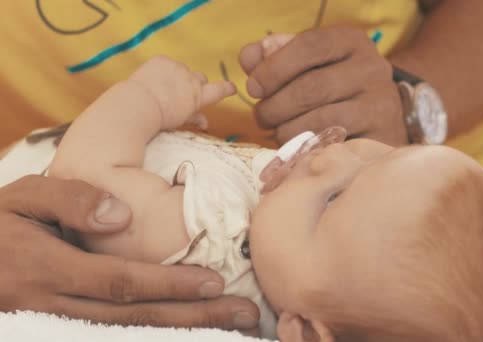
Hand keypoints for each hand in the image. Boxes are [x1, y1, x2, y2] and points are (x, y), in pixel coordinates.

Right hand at [0, 176, 259, 331]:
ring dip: (182, 334)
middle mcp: (54, 305)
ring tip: (231, 330)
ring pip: (127, 337)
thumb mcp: (22, 198)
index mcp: (48, 268)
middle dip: (194, 317)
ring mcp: (53, 327)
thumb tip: (122, 214)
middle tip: (244, 314)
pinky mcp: (56, 334)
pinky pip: (111, 340)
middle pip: (134, 318)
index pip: (121, 281)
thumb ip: (69, 200)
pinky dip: (154, 339)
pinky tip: (187, 334)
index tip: (215, 282)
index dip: (170, 284)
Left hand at [129, 56, 235, 129]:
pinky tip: (153, 78)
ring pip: (183, 69)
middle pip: (200, 78)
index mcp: (198, 96)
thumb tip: (205, 123)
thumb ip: (194, 118)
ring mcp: (177, 68)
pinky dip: (162, 69)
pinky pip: (166, 62)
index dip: (227, 89)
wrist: (139, 104)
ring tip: (163, 87)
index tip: (232, 88)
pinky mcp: (162, 60)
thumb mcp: (180, 120)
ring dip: (178, 76)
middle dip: (195, 84)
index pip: (218, 91)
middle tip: (182, 93)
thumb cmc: (161, 118)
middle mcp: (191, 79)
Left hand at [240, 26, 407, 145]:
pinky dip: (308, 150)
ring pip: (321, 121)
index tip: (253, 88)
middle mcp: (372, 69)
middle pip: (311, 87)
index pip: (310, 46)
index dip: (274, 68)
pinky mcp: (381, 138)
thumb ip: (275, 57)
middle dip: (275, 106)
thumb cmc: (333, 87)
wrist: (380, 116)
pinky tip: (298, 148)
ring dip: (286, 131)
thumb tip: (249, 57)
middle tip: (261, 117)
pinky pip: (334, 147)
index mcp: (352, 42)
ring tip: (277, 132)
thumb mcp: (309, 64)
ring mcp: (381, 105)